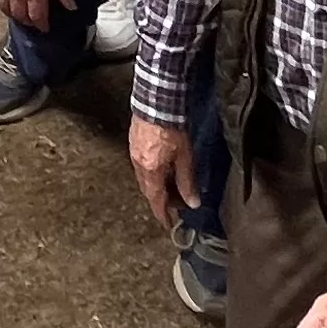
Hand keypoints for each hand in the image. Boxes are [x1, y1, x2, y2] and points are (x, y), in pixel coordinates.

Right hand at [127, 111, 195, 228]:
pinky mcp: (133, 145)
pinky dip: (152, 175)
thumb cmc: (172, 130)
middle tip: (177, 205)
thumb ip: (187, 181)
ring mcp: (134, 155)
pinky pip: (142, 168)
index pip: (156, 201)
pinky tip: (162, 171)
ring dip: (157, 188)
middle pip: (149, 191)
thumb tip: (193, 203)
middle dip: (162, 201)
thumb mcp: (185, 158)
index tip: (169, 224)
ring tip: (172, 189)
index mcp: (150, 172)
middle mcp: (139, 166)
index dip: (163, 214)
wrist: (156, 103)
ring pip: (145, 180)